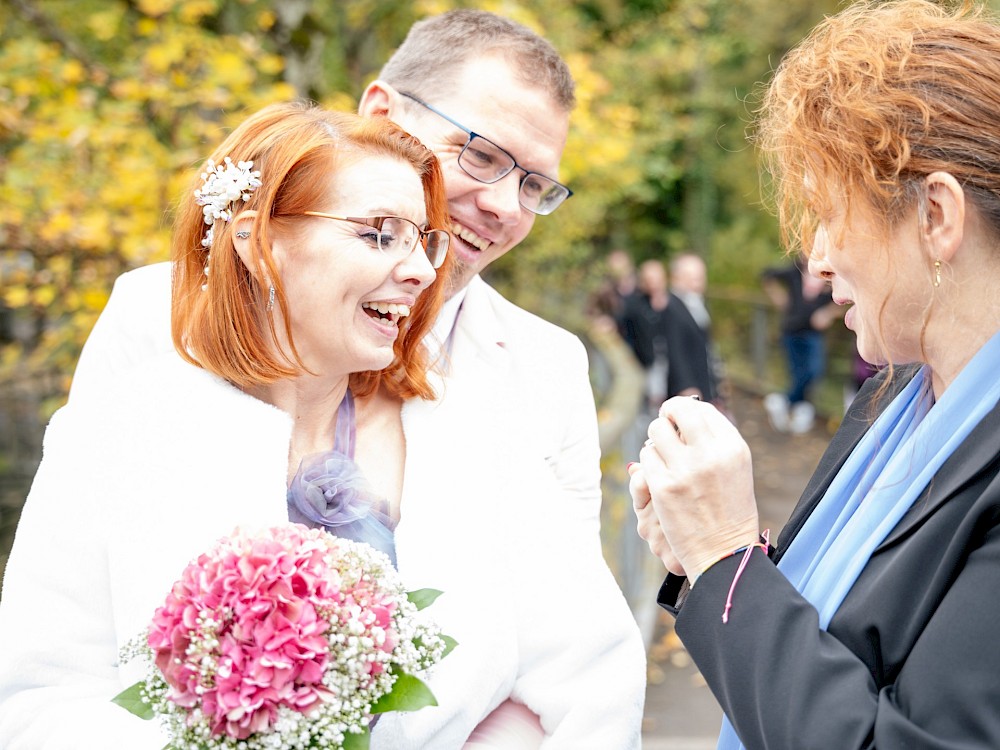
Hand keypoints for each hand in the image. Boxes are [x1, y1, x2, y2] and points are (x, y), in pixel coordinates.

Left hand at [639, 397, 759, 580]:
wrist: (724, 554)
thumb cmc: (730, 511)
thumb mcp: (735, 469)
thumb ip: (714, 440)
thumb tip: (686, 411)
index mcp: (733, 447)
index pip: (702, 409)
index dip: (686, 409)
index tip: (679, 417)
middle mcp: (711, 454)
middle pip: (678, 410)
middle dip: (667, 414)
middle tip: (665, 423)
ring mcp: (685, 470)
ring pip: (656, 431)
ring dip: (656, 440)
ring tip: (665, 455)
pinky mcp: (663, 487)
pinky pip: (646, 457)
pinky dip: (649, 463)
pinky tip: (659, 475)